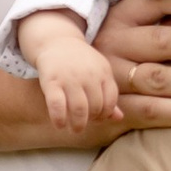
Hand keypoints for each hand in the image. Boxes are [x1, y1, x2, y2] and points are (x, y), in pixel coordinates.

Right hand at [17, 13, 118, 137]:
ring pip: (79, 109)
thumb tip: (119, 118)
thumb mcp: (99, 73)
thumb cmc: (81, 62)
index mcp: (104, 72)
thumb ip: (108, 94)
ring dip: (78, 124)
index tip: (96, 117)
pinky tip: (59, 125)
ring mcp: (70, 78)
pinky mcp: (52, 81)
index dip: (105, 114)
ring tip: (75, 129)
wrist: (57, 41)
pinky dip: (59, 119)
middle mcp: (89, 75)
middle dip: (91, 119)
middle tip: (84, 123)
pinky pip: (57, 106)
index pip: (110, 101)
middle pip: (96, 107)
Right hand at [89, 0, 170, 129]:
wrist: (69, 91)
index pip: (159, 2)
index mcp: (122, 16)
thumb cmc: (116, 54)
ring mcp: (112, 76)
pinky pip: (149, 110)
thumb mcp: (132, 30)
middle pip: (163, 42)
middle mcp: (115, 43)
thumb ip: (165, 20)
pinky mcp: (113, 107)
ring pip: (159, 79)